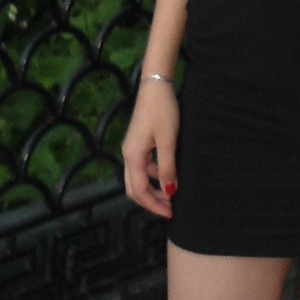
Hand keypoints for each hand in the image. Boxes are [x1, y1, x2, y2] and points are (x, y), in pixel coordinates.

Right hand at [121, 78, 179, 218]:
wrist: (155, 86)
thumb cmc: (162, 111)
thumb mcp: (168, 140)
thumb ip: (167, 167)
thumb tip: (169, 192)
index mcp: (133, 156)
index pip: (139, 191)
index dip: (154, 205)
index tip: (170, 213)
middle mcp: (128, 155)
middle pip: (134, 189)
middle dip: (151, 201)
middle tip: (170, 209)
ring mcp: (131, 149)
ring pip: (138, 178)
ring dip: (153, 189)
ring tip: (171, 193)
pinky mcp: (137, 142)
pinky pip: (142, 167)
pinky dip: (153, 176)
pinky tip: (168, 174)